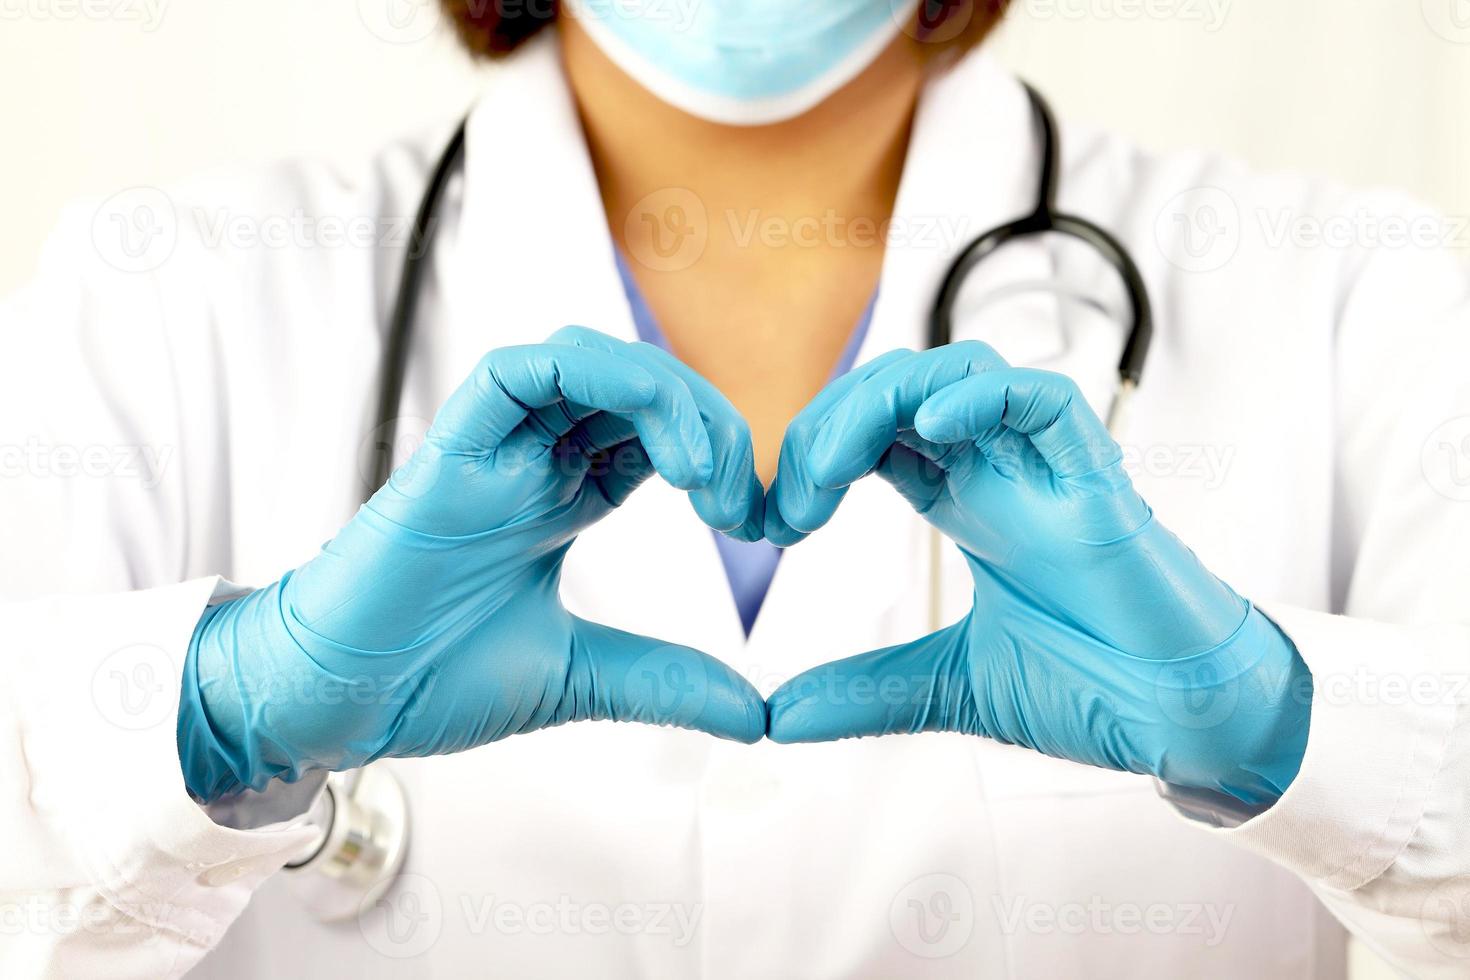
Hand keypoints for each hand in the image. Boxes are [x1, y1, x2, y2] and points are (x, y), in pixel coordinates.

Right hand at [179, 327, 766, 801]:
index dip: (717, 453)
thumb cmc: (427, 677)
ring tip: (702, 471)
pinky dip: (586, 377)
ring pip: (584, 361)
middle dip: (708, 422)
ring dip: (663, 394)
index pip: (655, 432)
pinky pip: (511, 375)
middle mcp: (530, 461)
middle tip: (741, 501)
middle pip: (635, 386)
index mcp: (560, 498)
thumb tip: (755, 714)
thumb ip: (663, 683)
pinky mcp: (446, 455)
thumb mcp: (578, 679)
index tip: (759, 521)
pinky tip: (644, 431)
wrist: (333, 703)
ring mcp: (489, 452)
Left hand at [765, 343, 1311, 805]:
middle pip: (903, 389)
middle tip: (790, 505)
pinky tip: (930, 425)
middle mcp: (1003, 474)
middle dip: (827, 425)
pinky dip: (986, 398)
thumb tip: (779, 716)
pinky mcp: (1100, 486)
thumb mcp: (951, 686)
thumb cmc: (1096, 687)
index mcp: (969, 503)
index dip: (815, 454)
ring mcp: (1050, 473)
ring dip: (882, 399)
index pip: (877, 432)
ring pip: (965, 371)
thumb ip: (868, 692)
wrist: (1187, 723)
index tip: (774, 524)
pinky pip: (1047, 402)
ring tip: (834, 467)